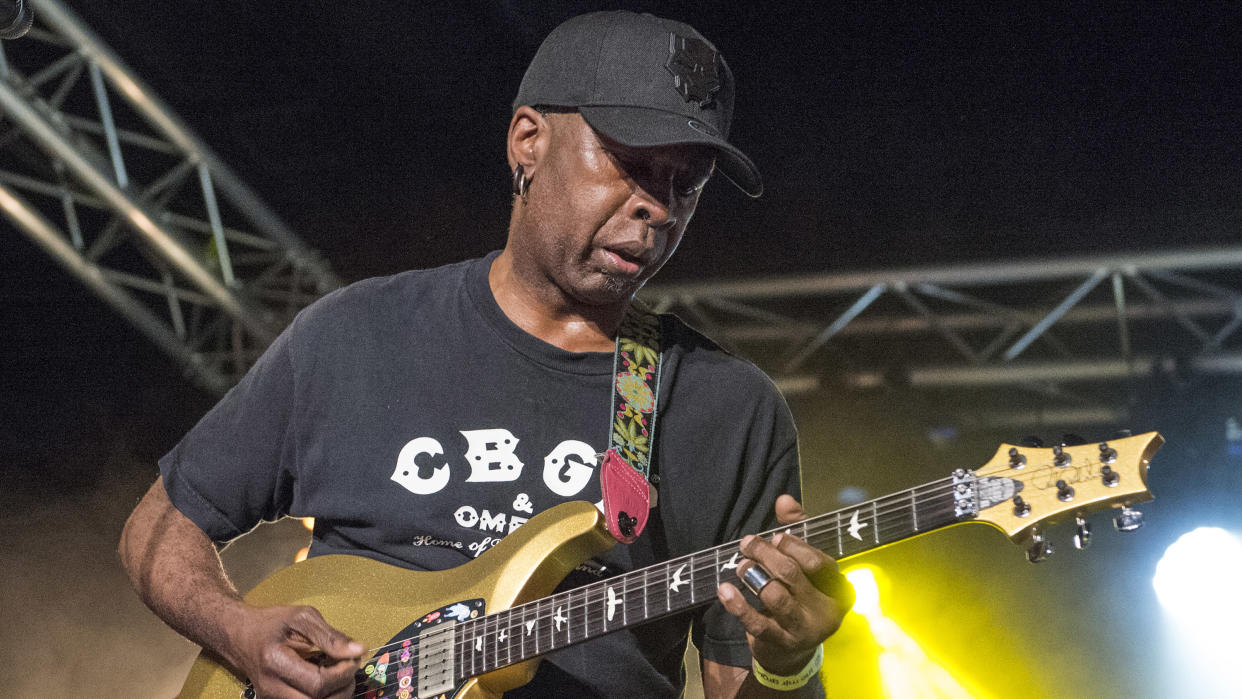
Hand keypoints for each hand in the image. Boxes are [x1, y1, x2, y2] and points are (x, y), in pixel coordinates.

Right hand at [223, 604, 363, 698]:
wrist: (240, 635)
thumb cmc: (272, 623)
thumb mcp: (302, 618)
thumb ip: (331, 636)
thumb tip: (358, 650)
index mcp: (275, 662)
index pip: (318, 684)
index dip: (343, 674)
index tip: (353, 658)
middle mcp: (271, 687)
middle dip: (342, 689)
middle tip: (350, 668)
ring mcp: (271, 698)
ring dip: (335, 695)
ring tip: (340, 675)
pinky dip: (324, 696)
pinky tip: (328, 682)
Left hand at [716, 494, 854, 674]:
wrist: (791, 652)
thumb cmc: (800, 596)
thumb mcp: (804, 564)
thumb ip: (797, 529)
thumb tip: (784, 499)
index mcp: (840, 590)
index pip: (819, 563)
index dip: (794, 546)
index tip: (774, 537)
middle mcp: (828, 612)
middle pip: (793, 575)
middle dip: (766, 555)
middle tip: (747, 544)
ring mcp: (805, 630)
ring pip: (776, 596)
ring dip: (752, 575)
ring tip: (741, 565)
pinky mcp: (781, 643)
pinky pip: (756, 622)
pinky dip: (737, 604)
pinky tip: (724, 590)